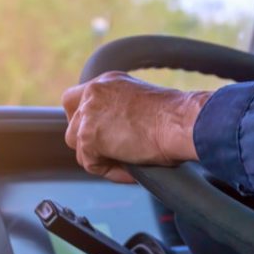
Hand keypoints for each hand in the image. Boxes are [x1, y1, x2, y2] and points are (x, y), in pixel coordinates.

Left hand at [61, 71, 211, 183]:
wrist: (181, 122)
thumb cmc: (176, 117)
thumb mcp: (143, 104)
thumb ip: (121, 112)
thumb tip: (116, 134)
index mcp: (107, 82)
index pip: (78, 100)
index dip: (86, 121)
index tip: (102, 136)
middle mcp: (94, 92)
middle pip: (73, 124)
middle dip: (89, 142)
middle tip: (113, 153)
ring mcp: (88, 114)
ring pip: (80, 146)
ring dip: (101, 158)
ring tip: (128, 162)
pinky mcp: (88, 137)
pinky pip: (92, 164)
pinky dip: (110, 172)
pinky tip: (131, 170)